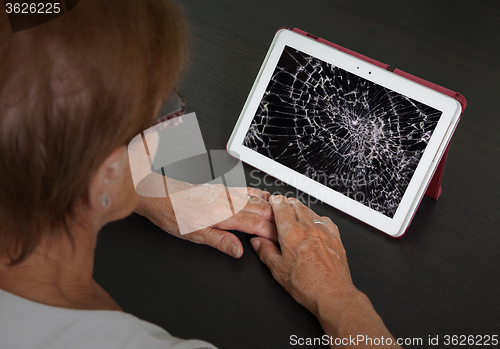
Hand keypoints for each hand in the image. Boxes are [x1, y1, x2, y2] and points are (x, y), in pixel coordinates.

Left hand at [135, 173, 276, 257]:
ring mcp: (226, 192)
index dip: (273, 233)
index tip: (283, 242)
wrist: (157, 193)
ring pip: (258, 200)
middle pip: (262, 211)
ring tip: (286, 216)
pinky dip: (261, 195)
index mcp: (224, 214)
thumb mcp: (193, 235)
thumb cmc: (171, 214)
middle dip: (278, 222)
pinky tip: (266, 196)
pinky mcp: (222, 188)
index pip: (257, 224)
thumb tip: (238, 250)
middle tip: (289, 233)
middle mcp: (228, 200)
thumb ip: (219, 241)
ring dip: (273, 209)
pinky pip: (248, 190)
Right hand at [250, 195, 355, 314]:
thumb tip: (258, 243)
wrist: (332, 294)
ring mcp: (324, 232)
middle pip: (297, 207)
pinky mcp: (336, 239)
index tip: (274, 200)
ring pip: (312, 212)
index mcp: (291, 234)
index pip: (282, 209)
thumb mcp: (278, 270)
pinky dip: (319, 218)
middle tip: (284, 201)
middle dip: (289, 202)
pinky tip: (318, 222)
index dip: (277, 202)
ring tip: (298, 208)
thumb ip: (266, 252)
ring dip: (303, 208)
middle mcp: (308, 229)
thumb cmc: (307, 285)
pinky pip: (327, 221)